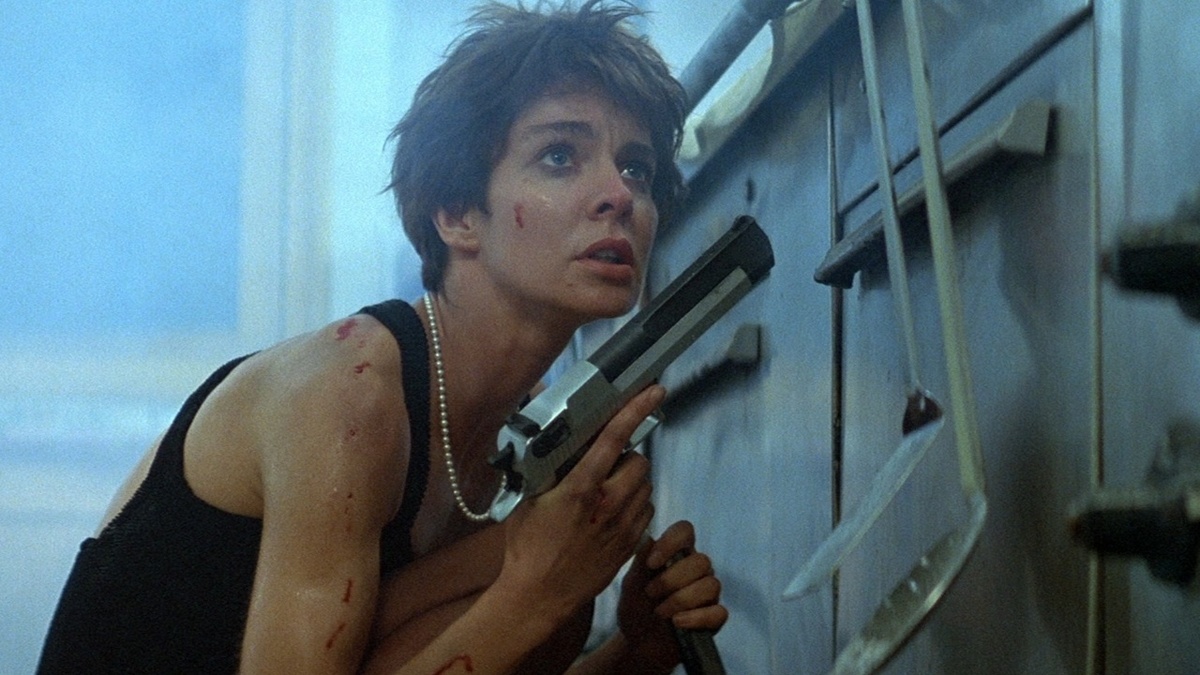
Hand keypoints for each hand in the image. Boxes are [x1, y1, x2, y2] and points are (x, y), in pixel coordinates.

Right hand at [496, 385, 664, 623]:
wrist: (540, 595)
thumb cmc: (527, 547)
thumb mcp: (526, 498)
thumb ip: (539, 462)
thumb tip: (534, 426)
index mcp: (582, 487)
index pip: (614, 438)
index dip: (635, 409)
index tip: (654, 390)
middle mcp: (610, 503)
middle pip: (638, 460)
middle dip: (625, 456)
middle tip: (603, 465)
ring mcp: (625, 525)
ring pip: (645, 485)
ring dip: (631, 481)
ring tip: (606, 491)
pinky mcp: (632, 544)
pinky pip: (646, 510)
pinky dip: (635, 505)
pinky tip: (613, 513)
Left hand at [616, 521, 727, 671]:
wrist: (639, 645)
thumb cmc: (636, 609)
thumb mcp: (631, 586)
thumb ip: (639, 563)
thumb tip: (649, 537)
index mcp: (676, 554)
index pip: (685, 531)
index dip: (672, 542)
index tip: (652, 563)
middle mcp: (696, 570)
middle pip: (701, 561)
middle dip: (672, 579)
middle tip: (651, 593)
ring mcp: (708, 594)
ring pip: (711, 585)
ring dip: (681, 599)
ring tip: (660, 612)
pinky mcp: (714, 618)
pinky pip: (719, 612)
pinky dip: (696, 617)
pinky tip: (677, 622)